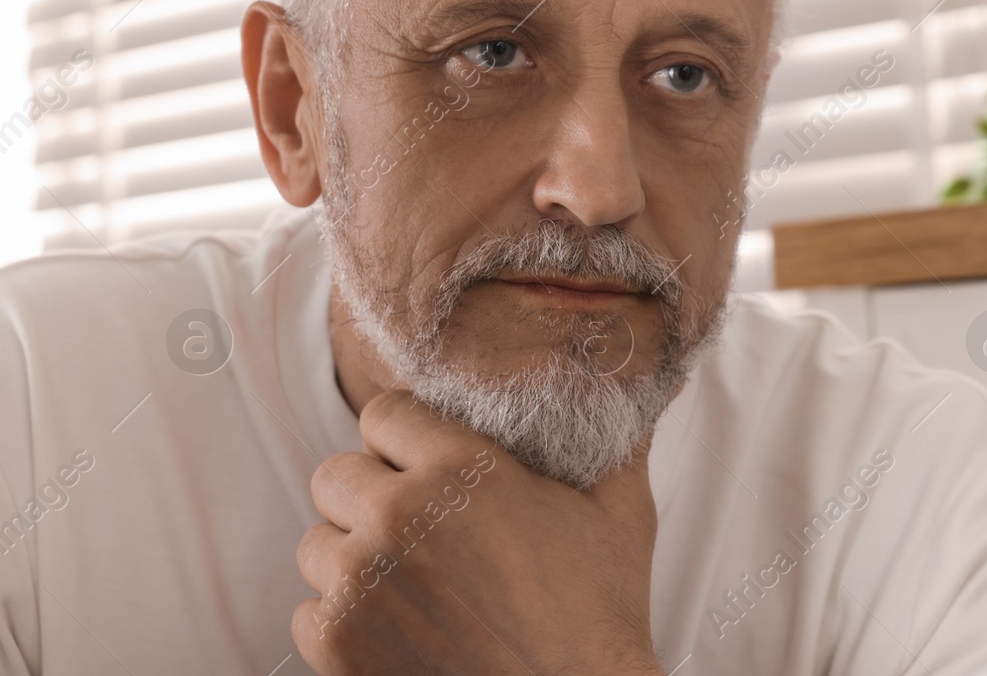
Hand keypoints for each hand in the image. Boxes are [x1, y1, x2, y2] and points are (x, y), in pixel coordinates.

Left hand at [291, 389, 663, 674]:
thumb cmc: (600, 616)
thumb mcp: (622, 512)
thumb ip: (613, 442)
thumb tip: (625, 395)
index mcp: (463, 469)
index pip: (384, 414)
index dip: (405, 436)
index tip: (423, 461)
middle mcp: (399, 516)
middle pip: (335, 474)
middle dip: (370, 493)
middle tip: (415, 526)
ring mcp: (361, 583)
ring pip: (316, 544)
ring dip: (351, 558)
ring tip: (407, 581)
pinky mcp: (340, 645)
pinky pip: (308, 611)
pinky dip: (340, 620)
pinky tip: (395, 628)